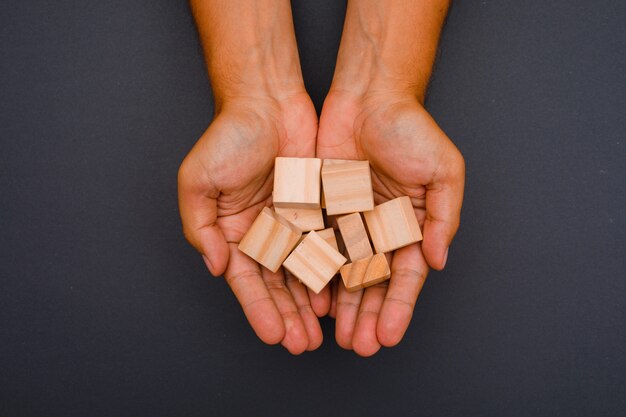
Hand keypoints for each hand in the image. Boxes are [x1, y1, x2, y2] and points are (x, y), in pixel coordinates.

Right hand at [178, 93, 329, 353]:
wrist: (267, 101)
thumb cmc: (228, 137)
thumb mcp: (198, 181)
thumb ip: (202, 227)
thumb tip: (216, 267)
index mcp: (233, 232)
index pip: (246, 281)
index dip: (259, 309)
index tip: (274, 335)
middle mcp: (262, 233)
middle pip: (276, 285)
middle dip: (288, 315)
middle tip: (302, 345)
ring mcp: (291, 223)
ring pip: (303, 273)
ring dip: (309, 304)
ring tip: (320, 333)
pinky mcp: (317, 210)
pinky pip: (326, 246)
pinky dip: (331, 272)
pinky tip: (338, 296)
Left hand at [317, 90, 464, 355]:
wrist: (369, 98)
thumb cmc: (411, 129)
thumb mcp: (444, 170)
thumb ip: (443, 217)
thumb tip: (438, 261)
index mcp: (411, 226)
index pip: (405, 277)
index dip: (398, 309)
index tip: (387, 337)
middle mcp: (380, 229)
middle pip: (373, 284)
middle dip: (367, 316)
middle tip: (358, 347)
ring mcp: (351, 221)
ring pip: (344, 274)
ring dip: (342, 306)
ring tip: (336, 337)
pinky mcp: (323, 209)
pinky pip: (317, 248)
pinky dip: (315, 275)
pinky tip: (311, 300)